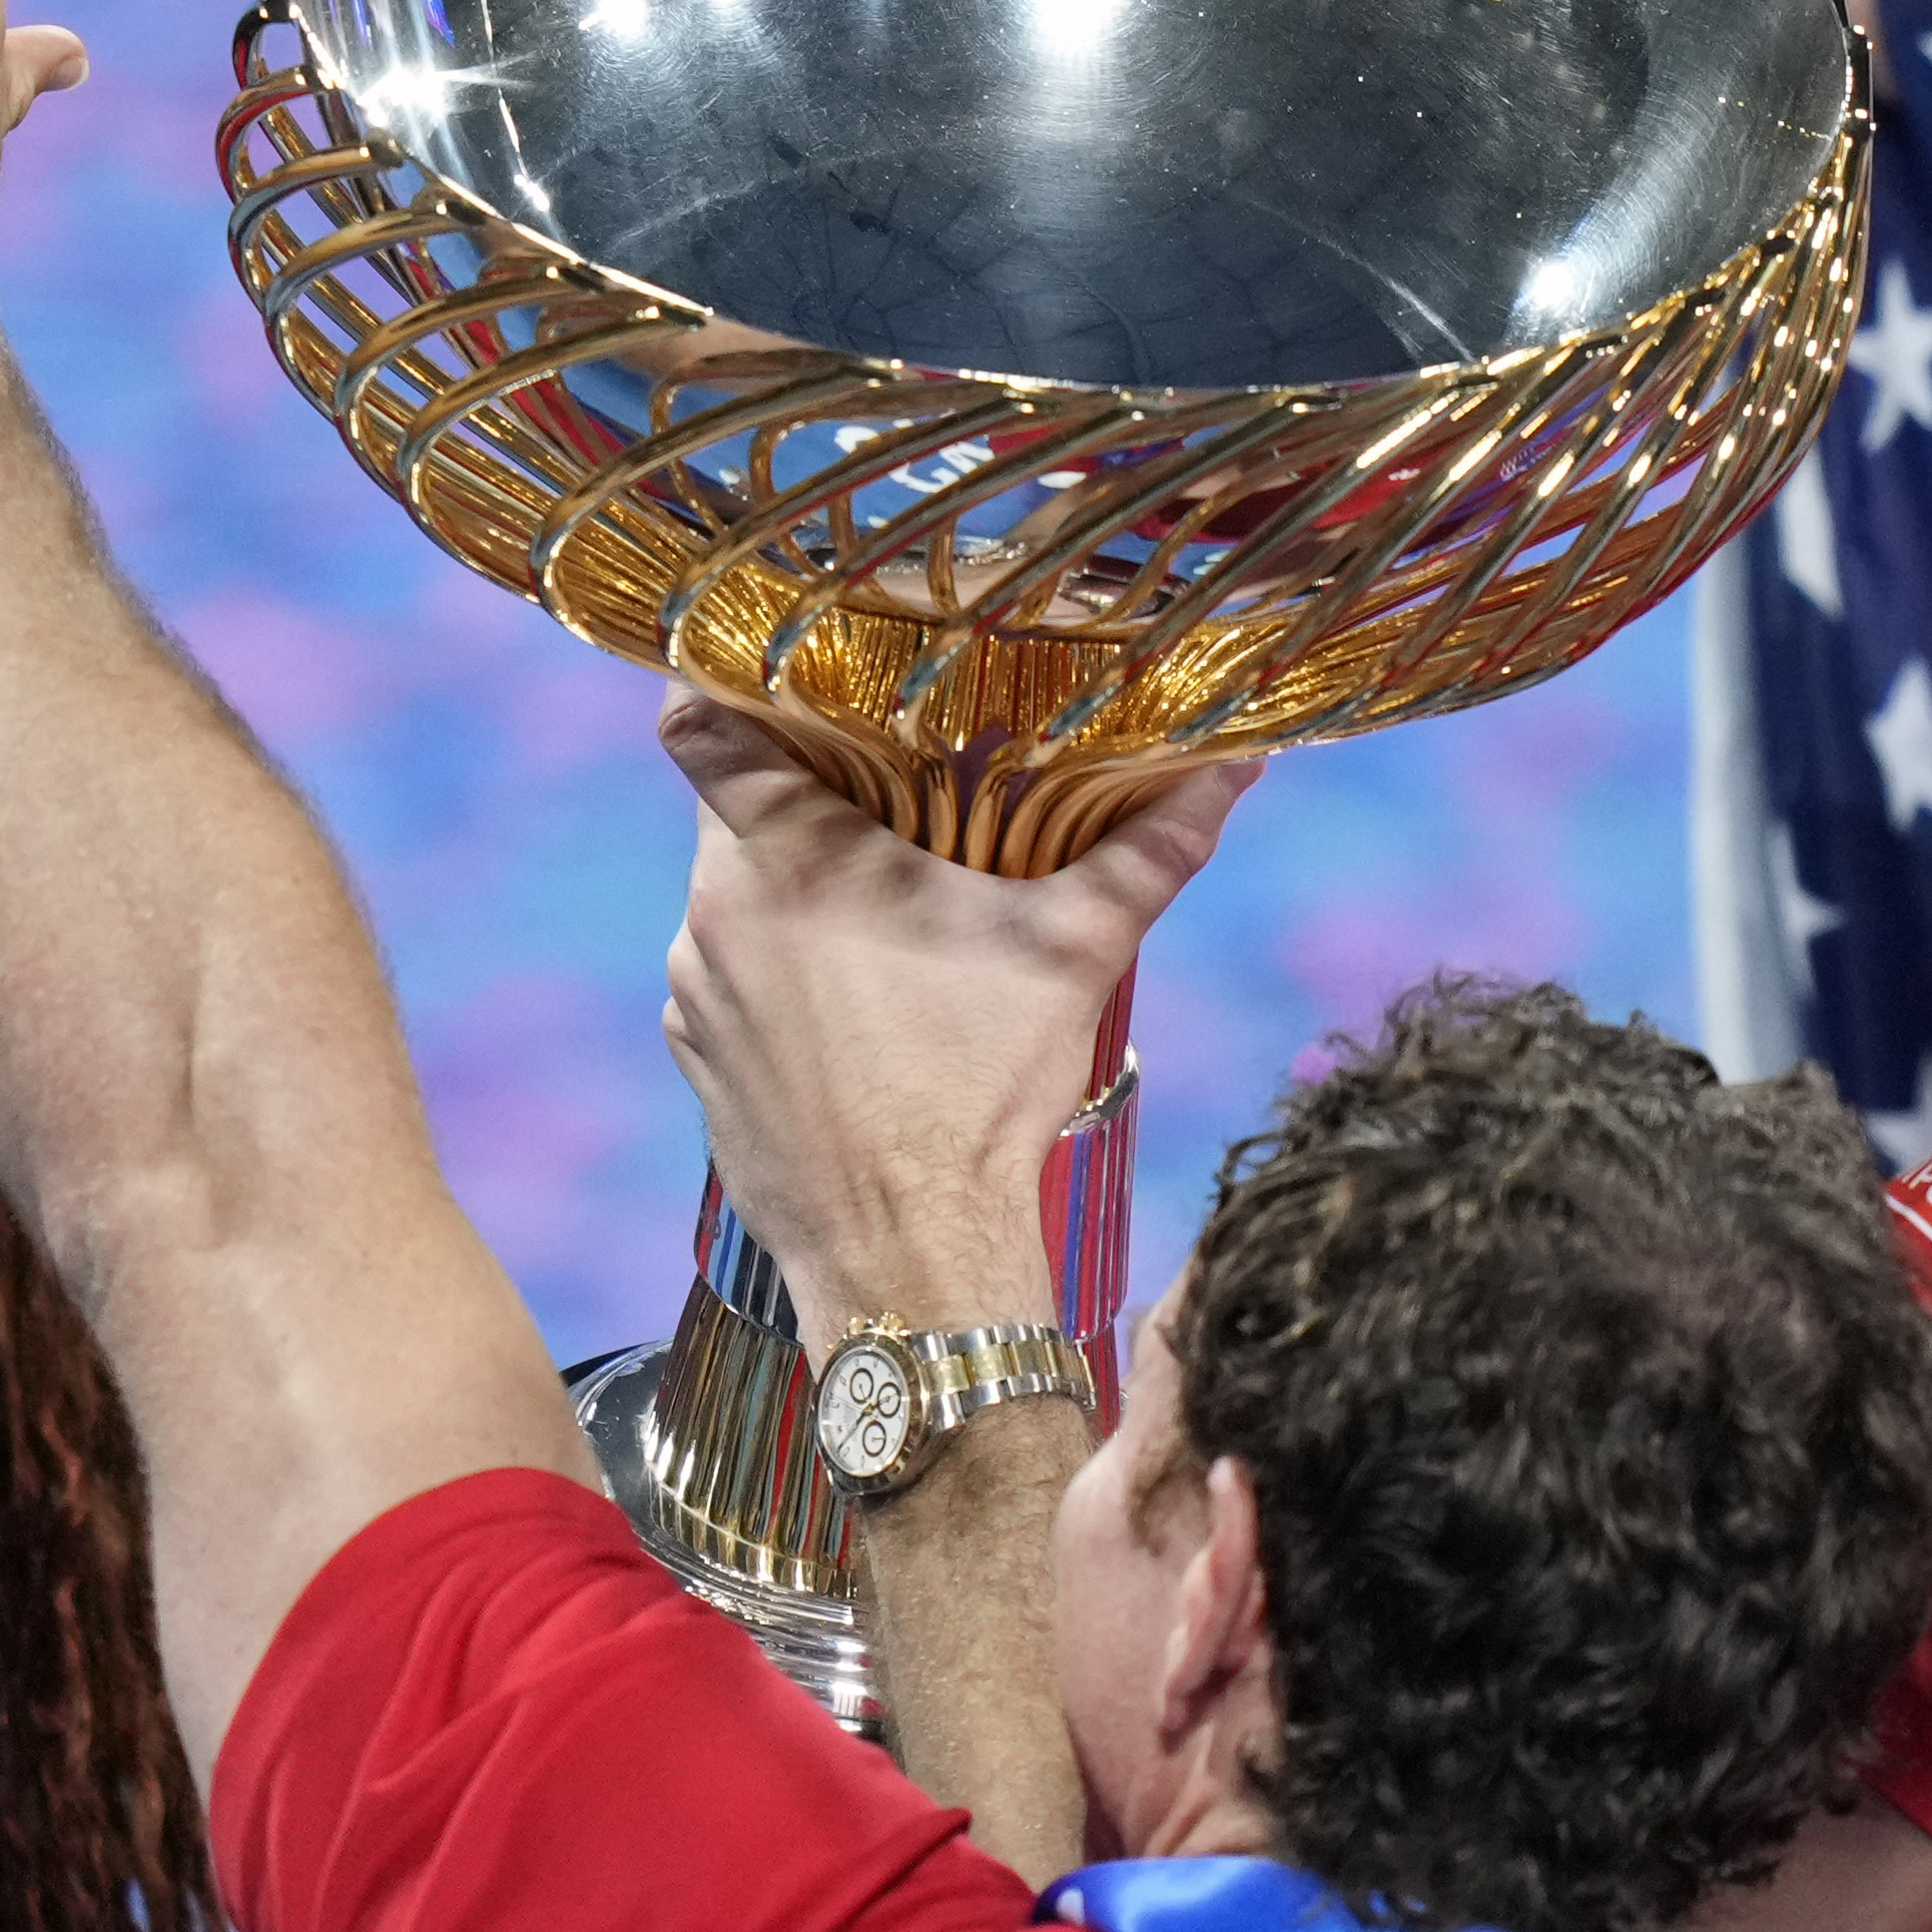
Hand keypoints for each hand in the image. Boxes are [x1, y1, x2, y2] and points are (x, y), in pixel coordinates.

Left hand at [655, 688, 1248, 1322]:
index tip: (779, 671)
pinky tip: (857, 1006)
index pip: (699, 723)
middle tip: (886, 793)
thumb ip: (1150, 847)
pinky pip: (730, 984)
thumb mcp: (1077, 951)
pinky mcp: (698, 1064)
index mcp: (784, 857)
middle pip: (730, 812)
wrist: (912, 1260)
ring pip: (732, 901)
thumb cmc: (983, 1094)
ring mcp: (695, 997)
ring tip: (884, 909)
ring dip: (793, 894)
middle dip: (804, 799)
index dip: (729, 682)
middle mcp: (712, 915)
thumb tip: (1237, 764)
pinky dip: (781, 976)